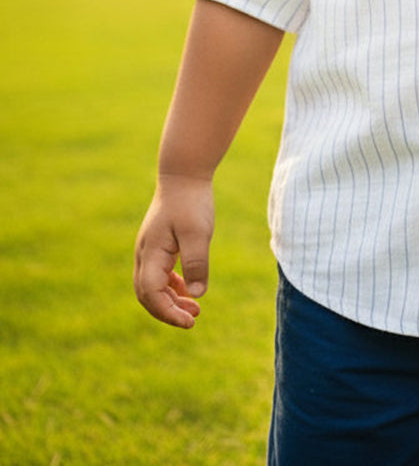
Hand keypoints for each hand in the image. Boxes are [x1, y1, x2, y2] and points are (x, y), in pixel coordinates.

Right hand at [133, 175, 214, 327]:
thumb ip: (196, 263)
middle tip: (192, 320)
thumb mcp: (197, 232)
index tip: (189, 321)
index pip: (151, 294)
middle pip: (147, 295)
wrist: (184, 174)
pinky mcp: (159, 246)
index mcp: (150, 254)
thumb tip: (196, 294)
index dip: (167, 312)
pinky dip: (172, 287)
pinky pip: (160, 275)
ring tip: (195, 310)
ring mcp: (150, 250)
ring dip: (171, 301)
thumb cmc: (191, 202)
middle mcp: (145, 255)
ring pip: (153, 287)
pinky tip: (189, 290)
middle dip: (167, 311)